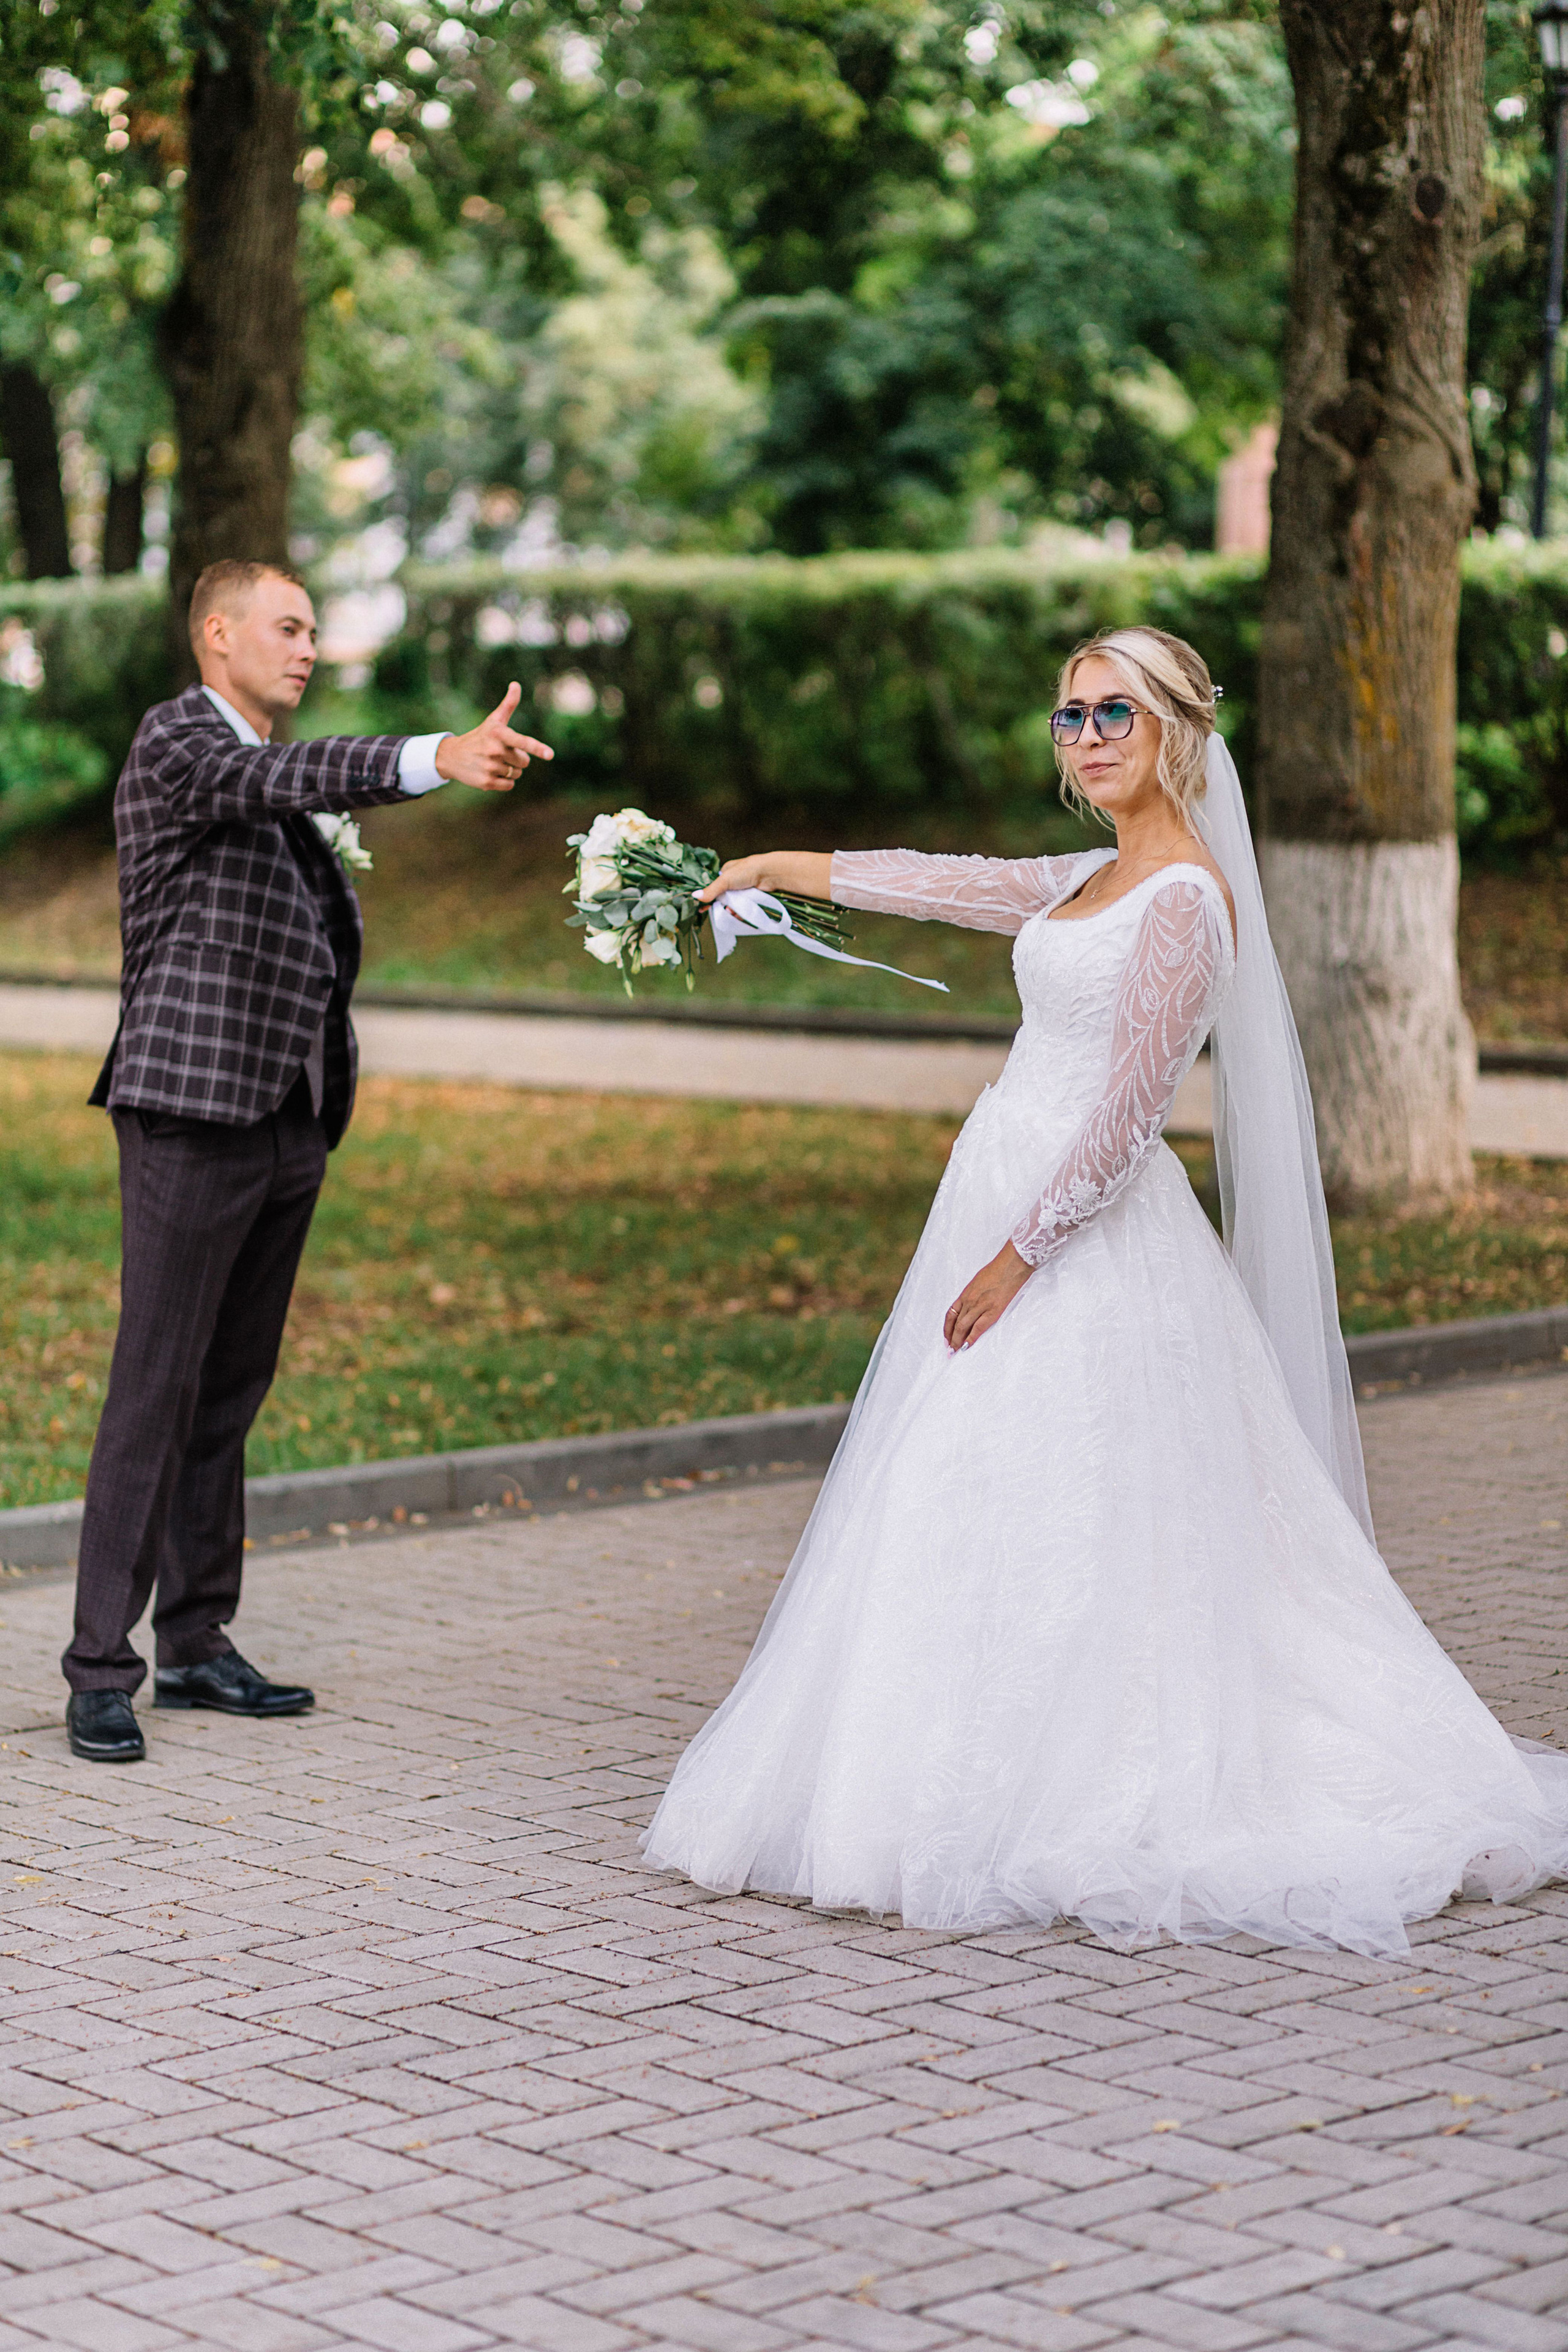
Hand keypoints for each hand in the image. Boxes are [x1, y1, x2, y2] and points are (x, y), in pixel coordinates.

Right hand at [435, 683, 553, 791]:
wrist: (453, 756)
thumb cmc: (480, 736)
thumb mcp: (493, 720)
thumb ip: (508, 704)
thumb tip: (516, 684)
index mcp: (499, 734)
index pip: (522, 741)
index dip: (537, 748)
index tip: (550, 755)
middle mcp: (494, 750)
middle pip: (524, 762)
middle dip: (517, 759)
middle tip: (500, 753)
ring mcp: (490, 767)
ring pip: (517, 774)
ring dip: (509, 770)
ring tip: (493, 762)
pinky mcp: (486, 782)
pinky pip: (509, 785)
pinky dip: (504, 781)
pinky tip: (491, 773)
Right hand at [696, 854, 768, 906]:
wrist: (770, 874)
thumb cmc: (748, 870)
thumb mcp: (725, 879)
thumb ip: (711, 890)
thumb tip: (695, 896)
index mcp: (726, 872)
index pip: (713, 886)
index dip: (708, 897)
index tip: (702, 908)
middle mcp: (735, 880)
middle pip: (723, 897)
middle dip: (722, 905)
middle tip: (720, 910)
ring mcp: (744, 889)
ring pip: (734, 903)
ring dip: (731, 910)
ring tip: (731, 912)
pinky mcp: (753, 897)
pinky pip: (744, 908)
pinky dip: (741, 912)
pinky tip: (739, 914)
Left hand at [944, 1242, 1032, 1352]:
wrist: (1010, 1266)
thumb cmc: (997, 1270)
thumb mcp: (979, 1281)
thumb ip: (973, 1294)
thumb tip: (971, 1305)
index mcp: (965, 1293)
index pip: (951, 1314)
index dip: (947, 1328)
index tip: (946, 1338)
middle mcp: (969, 1300)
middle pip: (955, 1323)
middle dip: (951, 1338)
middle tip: (949, 1350)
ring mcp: (980, 1306)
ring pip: (963, 1327)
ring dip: (958, 1341)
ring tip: (956, 1351)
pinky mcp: (992, 1311)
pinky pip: (978, 1328)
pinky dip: (971, 1338)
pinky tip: (967, 1346)